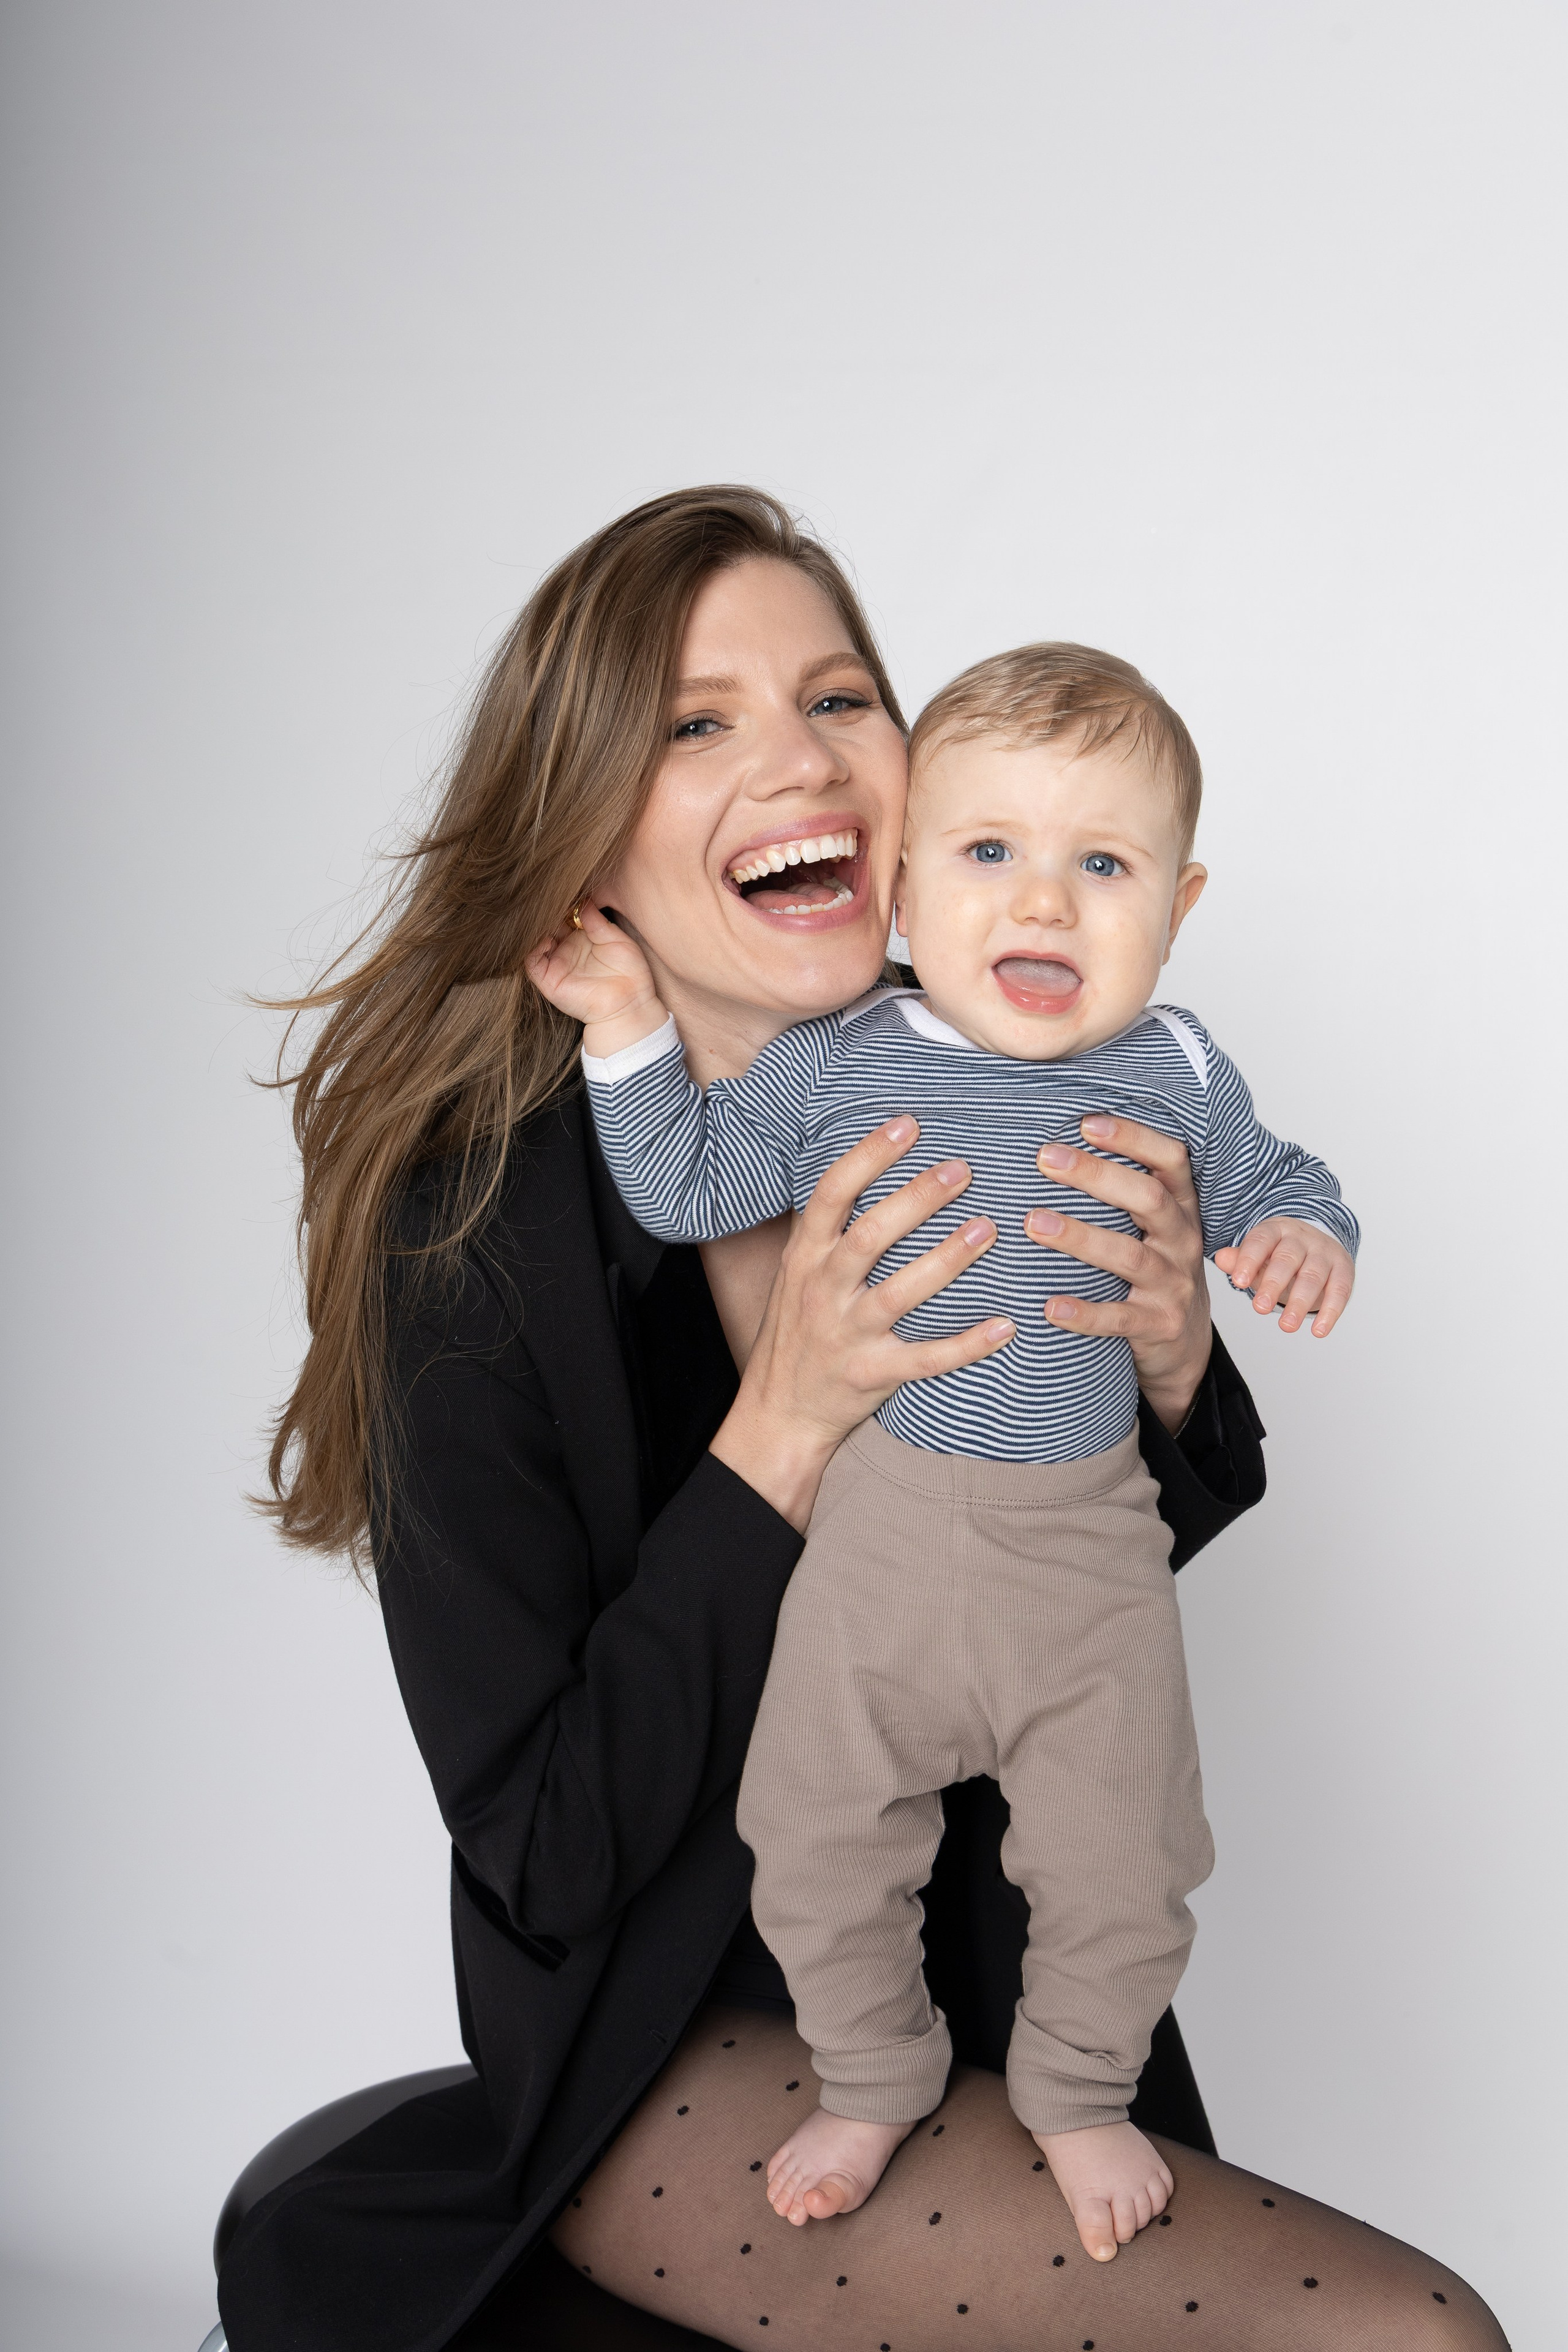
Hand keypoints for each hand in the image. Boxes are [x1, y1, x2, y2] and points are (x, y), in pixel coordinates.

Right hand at [524, 899, 664, 1056]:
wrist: (630, 1004)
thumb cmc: (629, 973)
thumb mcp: (616, 939)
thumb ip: (597, 921)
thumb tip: (583, 900)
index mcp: (581, 937)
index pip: (563, 915)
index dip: (561, 904)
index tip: (561, 890)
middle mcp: (565, 949)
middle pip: (547, 925)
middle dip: (547, 913)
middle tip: (548, 899)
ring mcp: (555, 964)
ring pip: (535, 940)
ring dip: (538, 928)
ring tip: (545, 916)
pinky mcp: (548, 980)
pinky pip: (532, 961)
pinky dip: (533, 947)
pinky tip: (546, 938)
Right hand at [710, 1118, 1013, 1531]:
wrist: (778, 1413)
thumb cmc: (796, 1332)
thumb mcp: (795, 1274)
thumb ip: (826, 1231)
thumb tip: (865, 1168)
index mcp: (805, 1258)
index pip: (831, 1196)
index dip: (868, 1157)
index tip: (907, 1125)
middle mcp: (824, 1291)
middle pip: (871, 1236)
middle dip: (917, 1199)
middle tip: (962, 1169)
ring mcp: (848, 1335)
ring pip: (902, 1292)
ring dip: (947, 1258)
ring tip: (988, 1227)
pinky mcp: (874, 1374)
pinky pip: (927, 1358)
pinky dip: (967, 1344)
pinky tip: (1005, 1324)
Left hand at [1023, 1113, 1210, 1433]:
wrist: (1183, 1343)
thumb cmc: (1153, 1268)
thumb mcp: (1152, 1227)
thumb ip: (1123, 1190)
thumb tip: (1056, 1143)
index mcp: (1181, 1208)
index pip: (1171, 1160)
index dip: (1134, 1138)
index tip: (1087, 1123)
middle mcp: (1183, 1241)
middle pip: (1148, 1199)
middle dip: (1097, 1175)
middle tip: (1045, 1158)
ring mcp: (1174, 1285)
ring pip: (1130, 1256)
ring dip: (1080, 1236)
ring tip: (1033, 1222)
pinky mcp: (1160, 1326)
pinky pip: (1120, 1318)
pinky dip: (1084, 1313)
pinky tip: (1050, 1306)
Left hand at [1214, 1217, 1354, 1335]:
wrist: (1318, 1243)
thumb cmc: (1279, 1254)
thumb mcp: (1258, 1254)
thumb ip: (1240, 1259)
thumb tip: (1221, 1258)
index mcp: (1276, 1230)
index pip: (1261, 1241)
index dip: (1249, 1260)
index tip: (1238, 1282)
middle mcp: (1302, 1239)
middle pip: (1287, 1260)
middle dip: (1273, 1284)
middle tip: (1260, 1308)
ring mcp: (1325, 1253)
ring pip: (1313, 1277)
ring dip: (1299, 1303)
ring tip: (1286, 1326)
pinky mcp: (1343, 1270)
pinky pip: (1339, 1290)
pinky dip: (1330, 1312)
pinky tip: (1319, 1331)